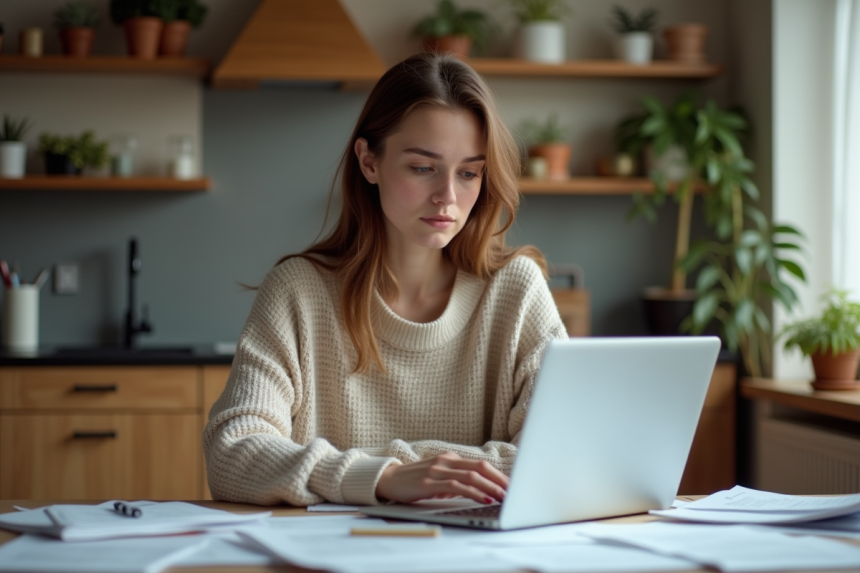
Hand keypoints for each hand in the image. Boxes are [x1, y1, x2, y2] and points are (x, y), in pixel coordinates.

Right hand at [375, 452, 508, 503]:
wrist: (388, 479)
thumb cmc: (415, 481)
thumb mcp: (438, 478)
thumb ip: (455, 481)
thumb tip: (477, 491)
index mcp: (450, 458)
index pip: (480, 464)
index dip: (497, 475)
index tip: (511, 485)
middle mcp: (446, 461)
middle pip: (480, 467)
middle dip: (499, 480)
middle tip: (513, 491)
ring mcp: (437, 470)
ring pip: (471, 476)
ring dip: (490, 487)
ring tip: (503, 497)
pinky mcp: (429, 483)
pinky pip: (457, 486)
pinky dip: (474, 492)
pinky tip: (483, 499)